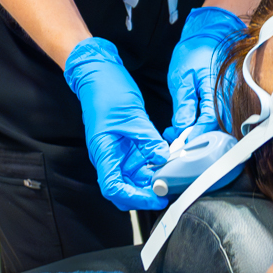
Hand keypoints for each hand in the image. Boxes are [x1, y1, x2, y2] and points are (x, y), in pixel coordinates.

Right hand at [63, 38, 169, 209]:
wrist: (99, 73)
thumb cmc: (106, 91)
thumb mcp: (132, 115)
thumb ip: (148, 139)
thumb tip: (163, 158)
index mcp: (103, 152)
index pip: (114, 188)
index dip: (135, 198)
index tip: (156, 197)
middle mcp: (109, 156)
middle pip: (125, 188)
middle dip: (145, 193)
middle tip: (169, 189)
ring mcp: (118, 150)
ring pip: (135, 176)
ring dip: (152, 178)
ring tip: (173, 175)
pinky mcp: (127, 143)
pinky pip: (141, 160)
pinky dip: (154, 163)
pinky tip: (168, 160)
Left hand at [166, 4, 243, 140]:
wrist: (210, 35)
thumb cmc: (195, 51)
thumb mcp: (181, 77)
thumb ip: (183, 104)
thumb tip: (182, 127)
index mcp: (214, 91)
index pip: (207, 122)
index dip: (193, 136)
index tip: (179, 144)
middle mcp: (226, 97)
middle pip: (214, 128)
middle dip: (194, 137)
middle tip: (173, 137)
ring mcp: (229, 98)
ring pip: (217, 124)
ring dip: (198, 131)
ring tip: (178, 130)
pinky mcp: (228, 98)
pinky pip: (218, 116)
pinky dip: (204, 122)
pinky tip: (190, 121)